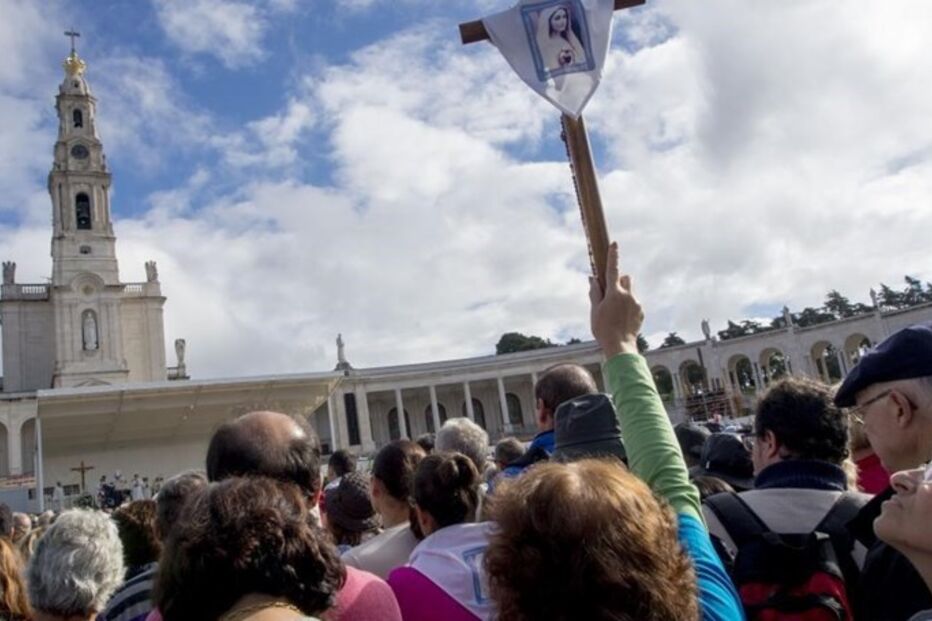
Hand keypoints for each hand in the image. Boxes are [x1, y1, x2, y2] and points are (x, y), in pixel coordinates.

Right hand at [589, 242, 643, 357]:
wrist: (620, 346)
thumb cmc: (603, 329)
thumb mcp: (595, 310)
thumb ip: (595, 292)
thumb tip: (593, 279)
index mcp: (614, 293)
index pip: (613, 269)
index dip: (613, 256)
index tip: (614, 244)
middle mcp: (628, 295)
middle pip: (625, 278)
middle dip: (618, 281)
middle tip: (609, 294)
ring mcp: (636, 303)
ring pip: (630, 291)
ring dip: (624, 294)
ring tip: (615, 311)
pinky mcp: (641, 312)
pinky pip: (634, 302)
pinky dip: (628, 306)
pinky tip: (621, 319)